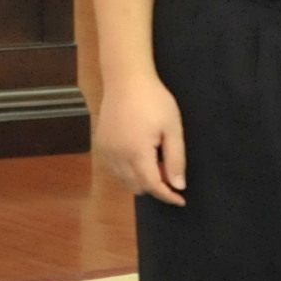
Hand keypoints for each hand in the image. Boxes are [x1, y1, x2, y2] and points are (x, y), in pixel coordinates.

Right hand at [92, 70, 185, 204]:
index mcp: (137, 152)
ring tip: (154, 160)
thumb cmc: (154, 100)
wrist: (125, 79)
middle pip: (136, 187)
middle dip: (155, 186)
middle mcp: (117, 155)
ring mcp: (105, 150)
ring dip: (140, 179)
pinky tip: (138, 155)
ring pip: (123, 180)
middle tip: (168, 169)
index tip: (181, 200)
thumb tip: (178, 185)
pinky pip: (114, 168)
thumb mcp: (172, 128)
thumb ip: (175, 159)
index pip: (153, 185)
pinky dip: (127, 171)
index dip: (168, 196)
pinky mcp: (100, 143)